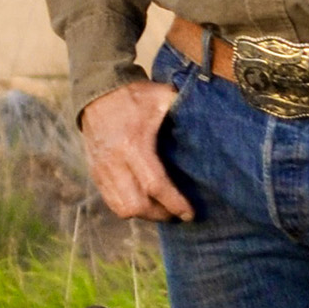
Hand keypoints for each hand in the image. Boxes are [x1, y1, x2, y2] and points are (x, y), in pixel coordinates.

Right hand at [80, 80, 194, 222]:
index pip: (155, 185)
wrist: (97, 92)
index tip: (189, 213)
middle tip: (176, 214)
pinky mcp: (95, 173)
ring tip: (160, 211)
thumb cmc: (135, 96)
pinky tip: (143, 201)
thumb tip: (212, 121)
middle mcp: (115, 162)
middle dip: (160, 215)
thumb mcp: (162, 97)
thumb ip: (184, 110)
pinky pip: (111, 201)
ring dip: (144, 214)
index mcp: (134, 144)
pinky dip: (128, 207)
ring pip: (122, 208)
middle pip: (137, 205)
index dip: (174, 203)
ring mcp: (102, 169)